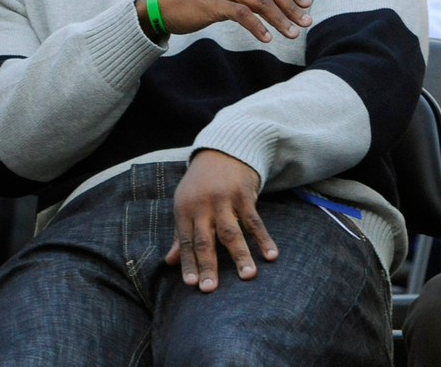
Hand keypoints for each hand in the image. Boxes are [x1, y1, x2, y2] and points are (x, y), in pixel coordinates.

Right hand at [135, 0, 312, 41]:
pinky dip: (257, 27)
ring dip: (280, 19)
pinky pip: (241, 14)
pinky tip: (267, 39)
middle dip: (292, 7)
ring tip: (293, 35)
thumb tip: (271, 4)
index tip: (307, 5)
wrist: (159, 1)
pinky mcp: (211, 2)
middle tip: (307, 23)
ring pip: (261, 1)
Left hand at [166, 149, 277, 292]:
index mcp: (185, 210)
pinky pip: (254, 221)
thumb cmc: (201, 183)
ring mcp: (225, 200)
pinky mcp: (244, 195)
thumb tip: (169, 262)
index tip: (192, 284)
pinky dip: (263, 238)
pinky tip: (271, 254)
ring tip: (248, 276)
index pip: (187, 242)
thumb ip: (181, 234)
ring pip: (232, 232)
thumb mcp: (186, 204)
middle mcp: (203, 206)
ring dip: (240, 255)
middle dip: (209, 266)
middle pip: (206, 240)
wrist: (223, 150)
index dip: (188, 263)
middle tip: (211, 289)